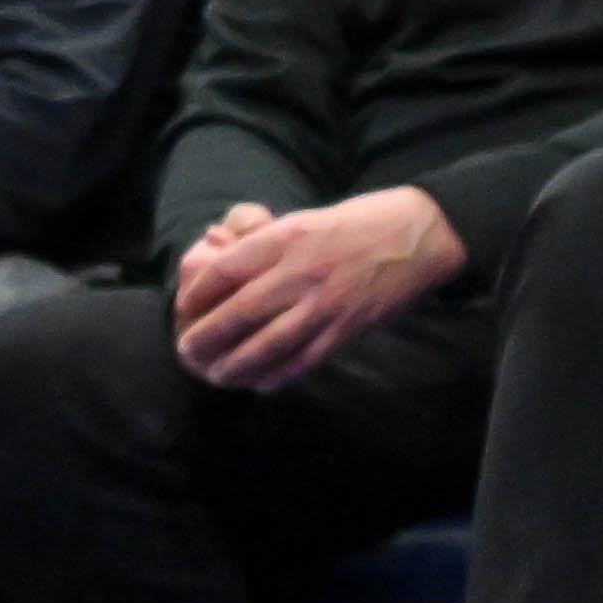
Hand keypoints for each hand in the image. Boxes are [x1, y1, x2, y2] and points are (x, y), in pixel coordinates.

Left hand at [173, 186, 466, 390]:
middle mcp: (303, 271)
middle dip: (207, 336)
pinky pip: (307, 358)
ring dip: (237, 364)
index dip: (198, 293)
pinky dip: (279, 374)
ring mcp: (328, 303)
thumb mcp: (301, 219)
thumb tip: (216, 248)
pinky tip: (259, 383)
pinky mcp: (350, 326)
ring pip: (271, 343)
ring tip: (216, 375)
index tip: (182, 309)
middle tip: (187, 350)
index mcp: (286, 238)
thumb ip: (261, 241)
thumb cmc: (354, 223)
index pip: (226, 270)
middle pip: (240, 311)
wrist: (419, 235)